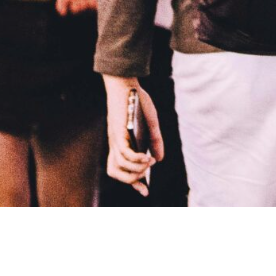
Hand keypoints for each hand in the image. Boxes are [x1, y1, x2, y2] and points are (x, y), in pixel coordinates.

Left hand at [103, 77, 163, 196]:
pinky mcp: (118, 133)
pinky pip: (124, 154)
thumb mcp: (151, 123)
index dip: (133, 183)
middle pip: (115, 172)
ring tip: (149, 164)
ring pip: (118, 167)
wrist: (126, 84)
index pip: (121, 170)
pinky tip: (147, 158)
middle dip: (133, 179)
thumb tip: (159, 160)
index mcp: (121, 143)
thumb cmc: (137, 102)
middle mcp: (115, 144)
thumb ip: (155, 141)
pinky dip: (136, 160)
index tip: (146, 191)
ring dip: (136, 171)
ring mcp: (115, 139)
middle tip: (147, 175)